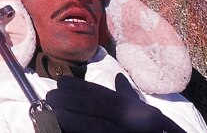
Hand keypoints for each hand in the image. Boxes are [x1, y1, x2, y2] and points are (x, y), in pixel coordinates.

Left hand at [44, 74, 187, 132]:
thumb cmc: (156, 132)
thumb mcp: (148, 116)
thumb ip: (130, 98)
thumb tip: (118, 79)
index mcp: (138, 110)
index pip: (105, 95)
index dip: (81, 87)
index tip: (61, 82)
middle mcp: (135, 120)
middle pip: (97, 106)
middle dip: (71, 99)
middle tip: (50, 96)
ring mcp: (128, 132)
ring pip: (95, 123)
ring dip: (71, 116)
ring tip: (51, 110)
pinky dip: (79, 130)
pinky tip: (63, 126)